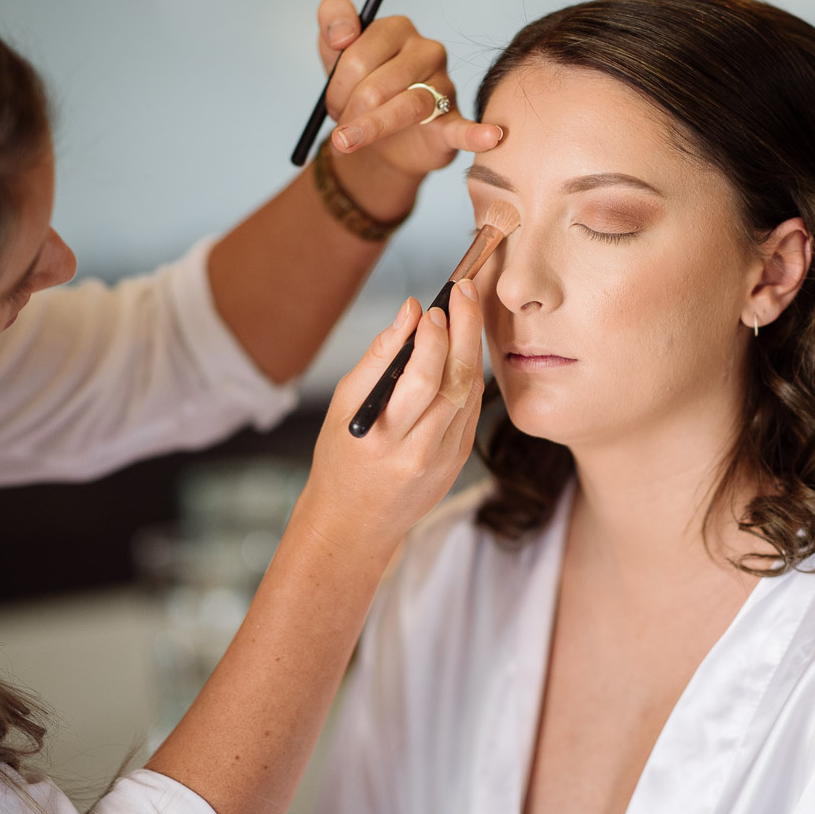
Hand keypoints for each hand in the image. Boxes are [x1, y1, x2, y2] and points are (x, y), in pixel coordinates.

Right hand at [296, 279, 485, 554]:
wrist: (354, 522)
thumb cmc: (342, 457)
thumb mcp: (345, 404)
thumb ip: (379, 356)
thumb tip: (410, 310)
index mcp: (383, 434)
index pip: (420, 377)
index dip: (433, 337)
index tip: (433, 307)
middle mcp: (418, 450)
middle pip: (456, 380)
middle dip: (466, 328)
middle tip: (465, 292)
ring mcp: (443, 460)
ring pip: (471, 393)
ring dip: (472, 348)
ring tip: (467, 312)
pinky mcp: (458, 462)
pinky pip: (471, 410)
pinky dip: (470, 376)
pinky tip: (463, 351)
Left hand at [315, 0, 502, 190]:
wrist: (380, 140)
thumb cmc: (361, 90)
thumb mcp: (333, 51)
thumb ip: (333, 20)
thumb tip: (343, 34)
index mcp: (397, 28)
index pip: (356, 57)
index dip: (336, 87)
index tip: (332, 102)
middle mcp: (427, 50)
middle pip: (374, 85)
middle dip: (348, 111)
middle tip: (341, 127)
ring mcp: (444, 85)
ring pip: (404, 107)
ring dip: (369, 130)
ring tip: (346, 143)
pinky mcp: (453, 121)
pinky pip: (464, 127)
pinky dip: (477, 134)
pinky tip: (491, 136)